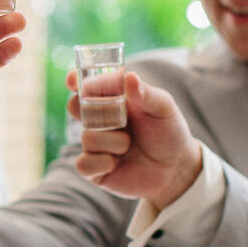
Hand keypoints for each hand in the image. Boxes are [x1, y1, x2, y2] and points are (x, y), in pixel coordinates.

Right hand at [70, 72, 201, 208]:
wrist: (176, 167)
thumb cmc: (168, 131)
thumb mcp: (164, 108)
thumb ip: (146, 93)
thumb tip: (129, 77)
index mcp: (111, 98)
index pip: (85, 85)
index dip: (74, 80)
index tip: (72, 80)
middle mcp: (98, 119)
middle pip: (75, 107)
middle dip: (94, 111)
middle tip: (121, 118)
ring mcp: (93, 144)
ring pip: (87, 137)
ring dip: (114, 142)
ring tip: (130, 145)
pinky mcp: (93, 169)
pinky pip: (83, 164)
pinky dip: (103, 163)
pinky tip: (116, 163)